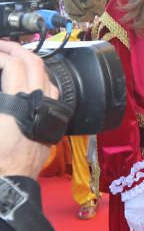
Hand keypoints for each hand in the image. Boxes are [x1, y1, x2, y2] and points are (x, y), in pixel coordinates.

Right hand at [0, 41, 59, 177]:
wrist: (9, 184)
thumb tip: (1, 85)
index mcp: (16, 105)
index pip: (13, 66)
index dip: (0, 54)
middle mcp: (38, 105)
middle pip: (34, 65)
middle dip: (16, 50)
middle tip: (1, 46)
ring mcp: (48, 112)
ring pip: (46, 77)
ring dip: (30, 63)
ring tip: (13, 59)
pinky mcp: (51, 123)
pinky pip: (52, 94)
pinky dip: (41, 81)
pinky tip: (29, 81)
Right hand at [123, 189, 143, 230]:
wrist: (132, 188)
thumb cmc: (143, 193)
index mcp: (143, 211)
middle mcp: (136, 213)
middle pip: (139, 225)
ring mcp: (130, 213)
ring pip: (133, 224)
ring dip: (136, 230)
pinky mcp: (126, 211)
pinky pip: (128, 220)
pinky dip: (130, 225)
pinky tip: (131, 229)